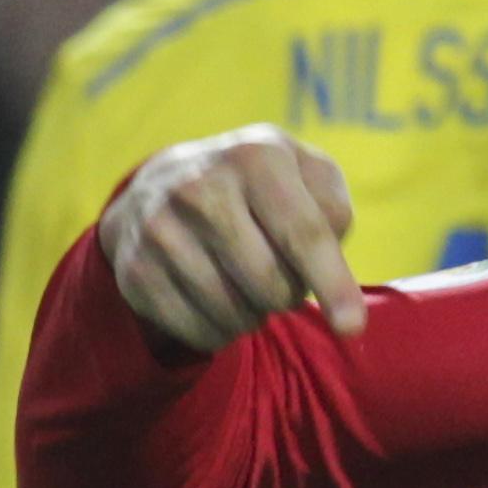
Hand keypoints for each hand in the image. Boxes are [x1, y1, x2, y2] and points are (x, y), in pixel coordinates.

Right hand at [103, 125, 366, 351]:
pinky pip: (197, 329)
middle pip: (270, 283)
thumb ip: (335, 212)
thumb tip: (334, 277)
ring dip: (255, 315)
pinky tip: (218, 302)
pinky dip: (220, 331)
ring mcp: (161, 227)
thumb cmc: (262, 187)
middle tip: (281, 277)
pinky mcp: (135, 269)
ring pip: (233, 311)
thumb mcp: (307, 175)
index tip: (352, 328)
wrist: (166, 182)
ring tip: (249, 286)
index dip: (333, 285)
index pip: (303, 234)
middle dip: (289, 294)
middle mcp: (201, 186)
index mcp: (256, 157)